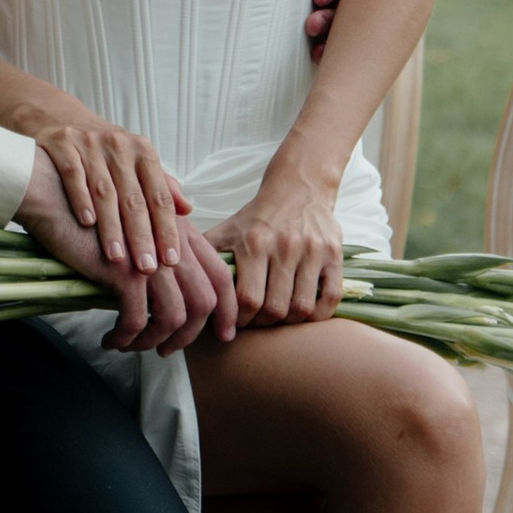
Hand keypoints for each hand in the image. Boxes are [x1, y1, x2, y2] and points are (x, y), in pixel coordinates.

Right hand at [18, 153, 236, 355]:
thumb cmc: (86, 199)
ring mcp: (149, 254)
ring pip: (172, 315)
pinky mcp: (122, 268)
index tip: (220, 334)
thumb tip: (187, 210)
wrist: (47, 188)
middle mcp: (172, 239)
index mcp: (179, 225)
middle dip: (191, 336)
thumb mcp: (129, 203)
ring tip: (133, 347)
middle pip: (204, 301)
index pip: (220, 274)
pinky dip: (125, 336)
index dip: (227, 308)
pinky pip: (135, 318)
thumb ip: (160, 209)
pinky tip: (110, 338)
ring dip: (154, 341)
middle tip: (168, 351)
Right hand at [26, 111, 189, 284]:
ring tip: (117, 256)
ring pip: (105, 191)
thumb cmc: (103, 150)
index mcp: (143, 151)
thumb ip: (161, 185)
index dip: (167, 229)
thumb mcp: (135, 161)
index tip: (171, 260)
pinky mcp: (63, 143)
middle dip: (142, 236)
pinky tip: (86, 223)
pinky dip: (81, 199)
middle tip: (147, 267)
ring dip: (111, 226)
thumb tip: (188, 210)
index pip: (159, 196)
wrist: (59, 117)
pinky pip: (74, 175)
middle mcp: (119, 145)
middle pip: (134, 198)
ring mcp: (89, 143)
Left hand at [219, 164, 345, 325]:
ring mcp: (313, 251)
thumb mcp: (228, 228)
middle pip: (275, 308)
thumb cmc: (258, 216)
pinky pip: (330, 299)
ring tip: (278, 321)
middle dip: (263, 325)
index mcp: (254, 241)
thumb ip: (206, 254)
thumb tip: (177, 277)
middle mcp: (285, 246)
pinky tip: (304, 315)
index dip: (240, 321)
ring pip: (302, 308)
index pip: (247, 298)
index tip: (234, 326)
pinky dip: (318, 316)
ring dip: (289, 323)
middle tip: (256, 325)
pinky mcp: (334, 255)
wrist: (298, 187)